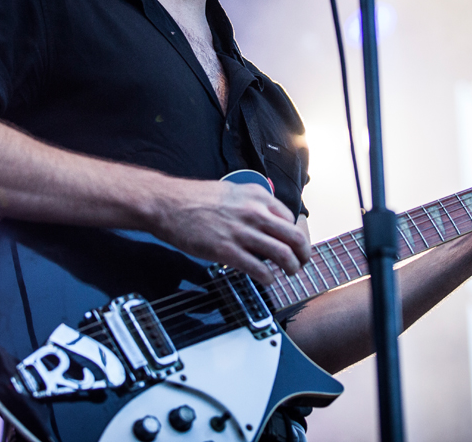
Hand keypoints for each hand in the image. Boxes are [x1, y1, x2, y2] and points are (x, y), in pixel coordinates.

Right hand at [148, 177, 309, 284]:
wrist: (168, 204)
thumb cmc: (195, 198)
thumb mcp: (232, 191)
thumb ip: (251, 203)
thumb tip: (266, 219)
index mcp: (257, 196)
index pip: (290, 218)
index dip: (296, 234)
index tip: (295, 243)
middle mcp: (254, 212)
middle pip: (294, 236)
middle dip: (303, 253)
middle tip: (303, 261)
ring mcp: (242, 233)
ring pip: (283, 254)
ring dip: (291, 267)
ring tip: (290, 272)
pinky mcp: (228, 251)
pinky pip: (259, 269)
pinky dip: (269, 278)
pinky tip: (268, 279)